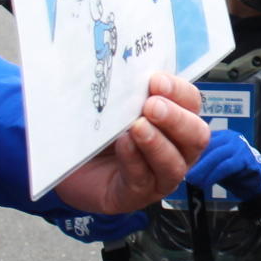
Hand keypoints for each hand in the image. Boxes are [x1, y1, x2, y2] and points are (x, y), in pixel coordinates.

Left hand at [55, 73, 212, 215]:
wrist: (64, 160)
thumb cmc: (97, 128)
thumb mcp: (114, 103)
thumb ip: (128, 88)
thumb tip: (130, 64)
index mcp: (175, 120)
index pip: (191, 103)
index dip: (178, 91)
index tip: (156, 80)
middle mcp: (175, 149)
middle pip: (196, 136)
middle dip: (176, 119)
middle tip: (152, 106)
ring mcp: (159, 176)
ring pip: (174, 163)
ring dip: (158, 143)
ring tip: (138, 127)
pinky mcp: (136, 195)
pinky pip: (143, 180)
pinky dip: (135, 160)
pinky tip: (124, 145)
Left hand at [184, 128, 260, 201]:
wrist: (253, 180)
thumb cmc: (230, 171)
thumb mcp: (212, 162)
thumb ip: (200, 159)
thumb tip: (178, 163)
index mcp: (219, 134)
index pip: (200, 137)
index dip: (188, 151)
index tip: (178, 165)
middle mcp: (229, 137)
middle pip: (208, 145)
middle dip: (194, 162)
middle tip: (185, 176)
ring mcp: (239, 146)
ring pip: (217, 155)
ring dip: (203, 169)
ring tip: (194, 181)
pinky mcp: (246, 159)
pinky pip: (227, 166)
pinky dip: (214, 175)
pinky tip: (206, 183)